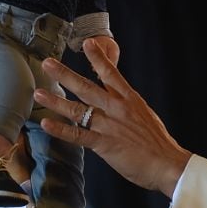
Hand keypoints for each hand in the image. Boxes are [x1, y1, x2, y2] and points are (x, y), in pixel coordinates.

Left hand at [34, 38, 190, 197]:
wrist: (168, 163)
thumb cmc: (158, 143)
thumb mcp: (144, 115)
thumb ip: (127, 105)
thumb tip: (117, 98)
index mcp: (129, 100)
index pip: (111, 73)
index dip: (98, 57)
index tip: (87, 43)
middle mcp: (117, 108)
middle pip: (86, 87)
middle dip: (64, 74)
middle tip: (47, 63)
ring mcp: (109, 126)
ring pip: (77, 110)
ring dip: (55, 100)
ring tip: (38, 92)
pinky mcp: (105, 144)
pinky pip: (78, 135)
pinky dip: (61, 130)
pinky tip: (46, 123)